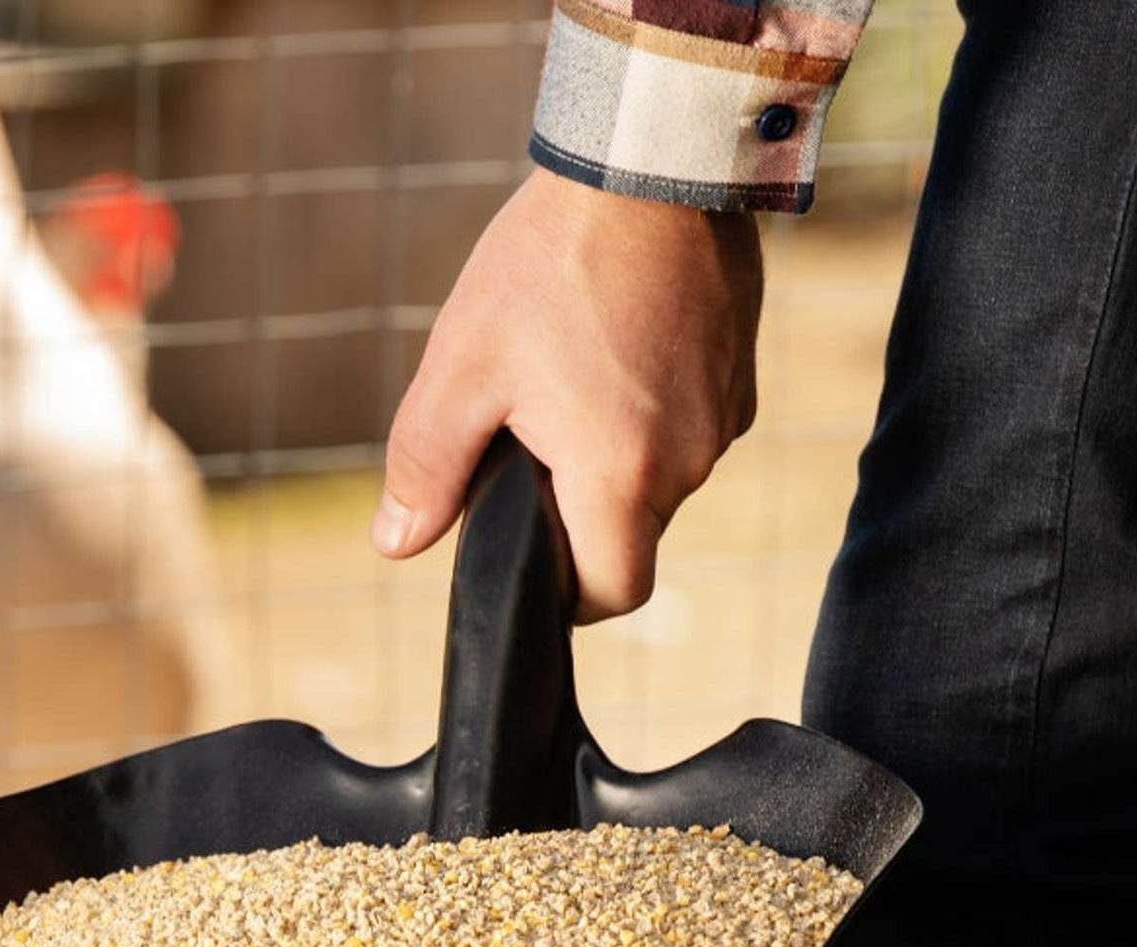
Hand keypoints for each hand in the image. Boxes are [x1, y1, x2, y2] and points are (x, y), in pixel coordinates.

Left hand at [372, 169, 762, 622]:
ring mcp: (723, 417)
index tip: (534, 559)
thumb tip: (396, 543)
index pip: (612, 595)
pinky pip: (687, 430)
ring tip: (567, 381)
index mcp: (621, 476)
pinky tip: (612, 350)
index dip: (568, 597)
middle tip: (528, 442)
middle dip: (578, 513)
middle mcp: (687, 461)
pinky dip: (647, 415)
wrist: (649, 159)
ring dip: (611, 459)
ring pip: (659, 483)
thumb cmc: (550, 264)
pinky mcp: (739, 376)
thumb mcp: (461, 370)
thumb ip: (426, 469)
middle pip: (631, 539)